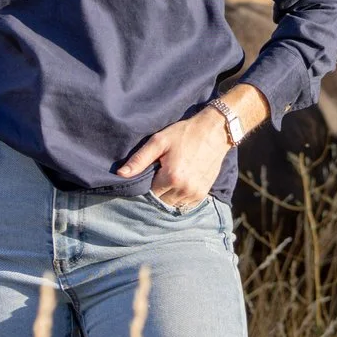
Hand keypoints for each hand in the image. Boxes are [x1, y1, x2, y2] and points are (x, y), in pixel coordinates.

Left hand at [119, 86, 263, 208]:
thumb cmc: (185, 133)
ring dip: (166, 197)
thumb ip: (139, 160)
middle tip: (155, 179)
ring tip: (166, 182)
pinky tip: (176, 186)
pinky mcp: (203, 194)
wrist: (215, 132)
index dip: (144, 187)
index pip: (149, 194)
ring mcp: (195, 193)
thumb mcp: (159, 141)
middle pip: (160, 202)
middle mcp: (184, 189)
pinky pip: (184, 205)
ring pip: (172, 205)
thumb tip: (120, 174)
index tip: (145, 178)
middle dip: (155, 193)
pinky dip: (178, 199)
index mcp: (172, 177)